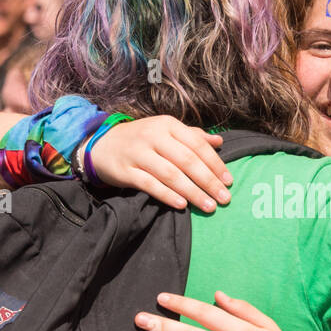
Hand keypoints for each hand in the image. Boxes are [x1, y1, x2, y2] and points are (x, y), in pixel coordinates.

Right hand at [86, 115, 230, 210]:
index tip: (229, 181)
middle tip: (224, 198)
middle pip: (187, 160)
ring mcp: (138, 153)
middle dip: (208, 181)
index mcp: (168, 125)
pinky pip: (149, 184)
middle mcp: (153, 136)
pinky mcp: (125, 170)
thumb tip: (219, 141)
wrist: (102, 145)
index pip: (197, 145)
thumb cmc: (142, 139)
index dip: (215, 164)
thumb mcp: (166, 131)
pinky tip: (182, 205)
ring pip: (170, 174)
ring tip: (208, 206)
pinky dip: (167, 195)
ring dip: (192, 192)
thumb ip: (193, 136)